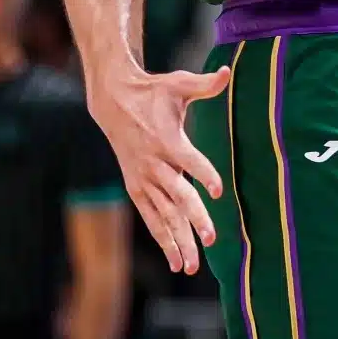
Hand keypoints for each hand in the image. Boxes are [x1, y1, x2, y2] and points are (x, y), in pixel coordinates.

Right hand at [88, 63, 230, 273]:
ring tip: (192, 266)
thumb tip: (226, 72)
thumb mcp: (177, 83)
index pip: (189, 160)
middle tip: (211, 239)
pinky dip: (162, 239)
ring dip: (177, 240)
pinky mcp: (136, 188)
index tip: (218, 191)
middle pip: (177, 196)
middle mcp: (154, 164)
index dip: (204, 174)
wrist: (112, 102)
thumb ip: (204, 84)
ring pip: (163, 215)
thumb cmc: (152, 92)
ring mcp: (143, 179)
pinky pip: (151, 218)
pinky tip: (176, 261)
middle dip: (194, 219)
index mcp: (167, 140)